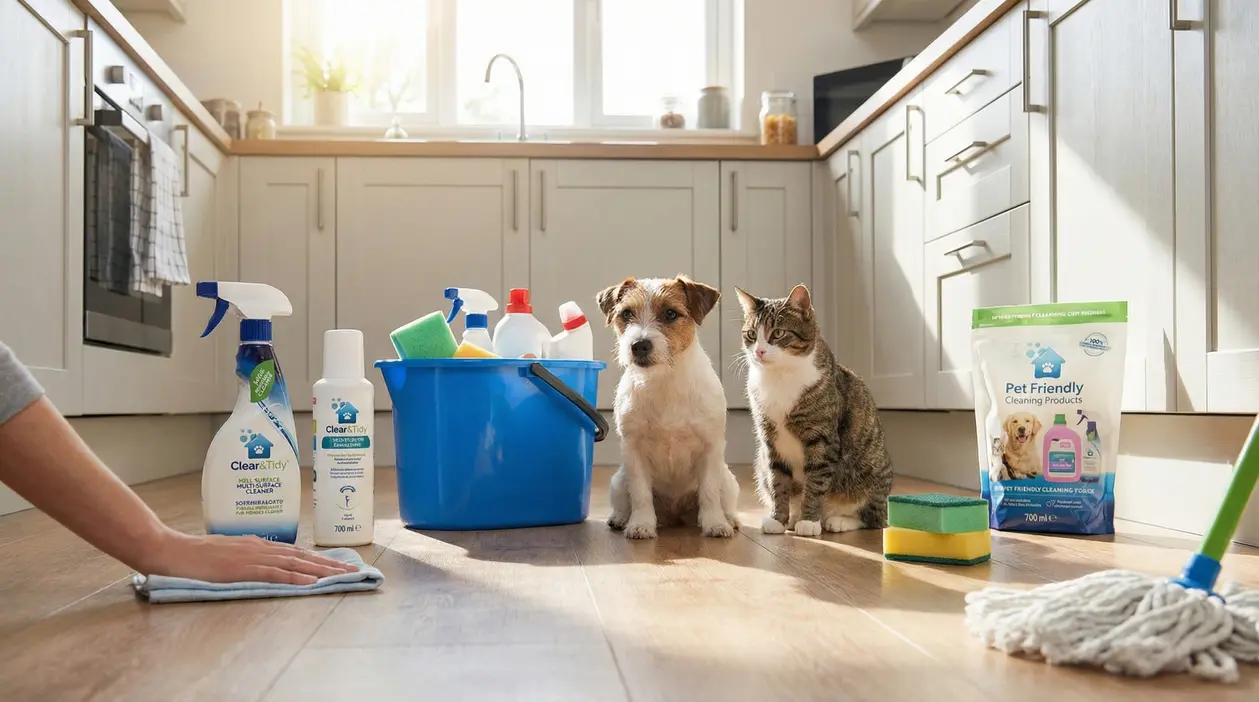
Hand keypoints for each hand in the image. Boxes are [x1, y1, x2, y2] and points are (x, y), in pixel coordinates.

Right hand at [143, 530, 358, 584]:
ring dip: (321, 570)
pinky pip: (275, 574)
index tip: (339, 564)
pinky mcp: (243, 569)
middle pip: (302, 556)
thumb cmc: (195, 554)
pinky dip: (295, 578)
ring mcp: (253, 557)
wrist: (171, 550)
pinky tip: (310, 582)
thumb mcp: (228, 552)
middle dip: (329, 563)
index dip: (319, 558)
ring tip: (341, 576)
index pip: (295, 552)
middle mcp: (260, 548)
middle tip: (353, 570)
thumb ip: (248, 556)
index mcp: (257, 545)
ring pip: (295, 563)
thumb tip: (266, 562)